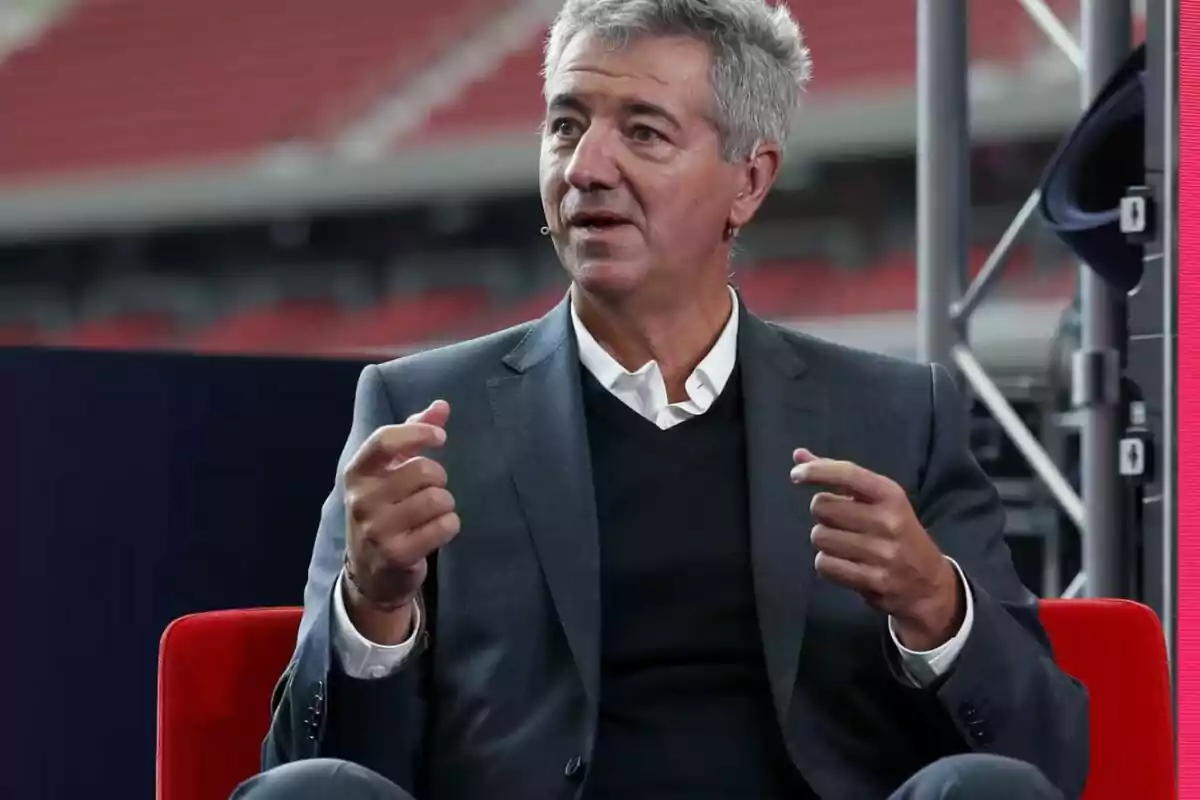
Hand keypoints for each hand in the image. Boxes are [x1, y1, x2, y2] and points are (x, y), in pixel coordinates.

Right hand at [342, 400, 458, 641]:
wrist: (371, 573)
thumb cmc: (385, 510)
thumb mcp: (390, 472)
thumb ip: (413, 435)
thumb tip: (441, 406)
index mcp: (356, 473)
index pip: (384, 441)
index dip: (418, 433)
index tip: (440, 438)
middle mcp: (361, 499)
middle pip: (422, 470)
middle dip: (439, 479)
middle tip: (431, 490)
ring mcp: (377, 529)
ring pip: (437, 499)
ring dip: (445, 504)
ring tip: (432, 513)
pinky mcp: (397, 554)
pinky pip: (444, 526)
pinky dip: (450, 525)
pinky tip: (437, 530)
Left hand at [790, 449, 962, 650]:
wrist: (930, 585)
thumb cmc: (896, 533)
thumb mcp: (878, 501)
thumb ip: (839, 477)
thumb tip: (799, 455)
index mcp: (890, 495)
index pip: (847, 473)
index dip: (816, 471)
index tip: (796, 475)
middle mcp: (888, 520)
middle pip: (822, 507)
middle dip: (823, 515)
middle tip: (840, 524)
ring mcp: (883, 552)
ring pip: (820, 537)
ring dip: (824, 542)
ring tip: (845, 546)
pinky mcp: (874, 580)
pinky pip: (825, 565)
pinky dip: (827, 565)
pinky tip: (844, 564)